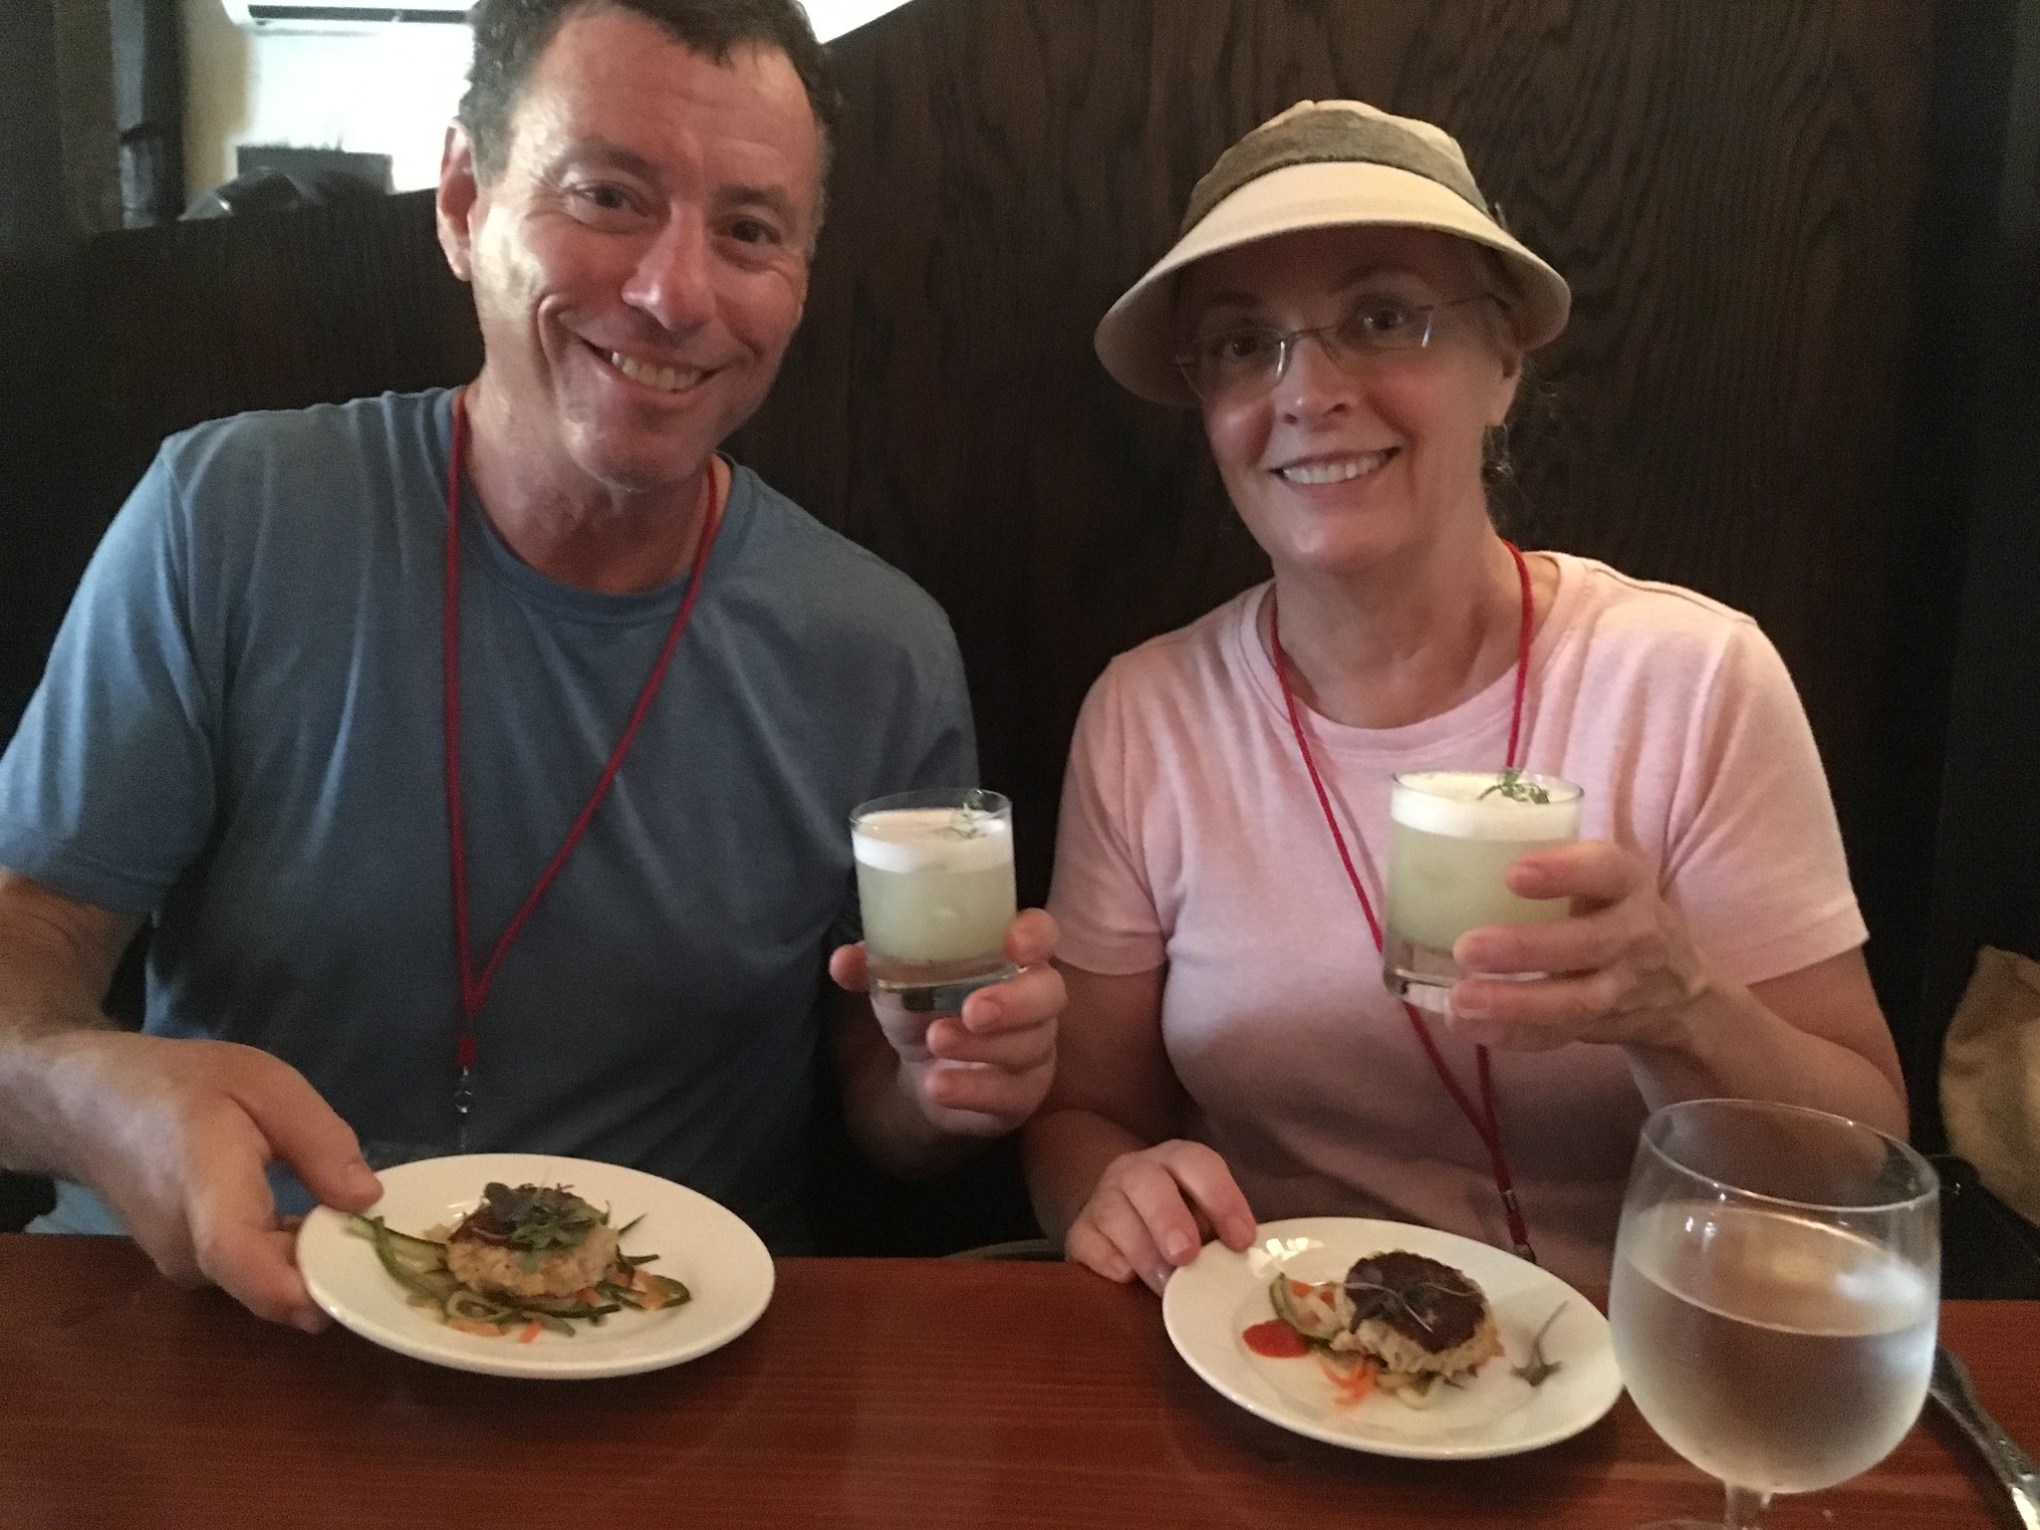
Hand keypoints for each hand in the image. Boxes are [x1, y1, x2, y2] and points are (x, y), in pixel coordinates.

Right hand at [44, 1031, 381, 1329]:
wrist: (91, 1105)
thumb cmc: (179, 1085)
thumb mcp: (266, 1085)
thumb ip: (320, 1142)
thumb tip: (368, 1200)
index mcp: (205, 1193)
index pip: (243, 1259)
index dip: (299, 1286)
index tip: (358, 1287)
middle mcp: (189, 1249)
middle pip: (271, 1283)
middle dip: (334, 1270)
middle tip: (394, 1237)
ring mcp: (184, 1266)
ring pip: (265, 1281)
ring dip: (313, 1260)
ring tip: (358, 1219)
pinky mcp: (188, 1267)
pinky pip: (250, 1272)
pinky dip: (288, 1254)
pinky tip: (317, 1221)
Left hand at [829, 908, 1062, 1137]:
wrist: (922, 1077)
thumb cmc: (925, 1009)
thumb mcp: (898, 983)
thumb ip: (875, 965)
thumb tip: (843, 961)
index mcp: (1009, 957)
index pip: (1041, 935)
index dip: (1034, 936)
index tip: (1013, 942)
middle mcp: (1034, 1000)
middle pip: (1048, 993)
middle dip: (1013, 1001)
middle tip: (972, 1009)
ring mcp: (1034, 1049)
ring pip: (1028, 1046)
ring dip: (980, 1045)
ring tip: (936, 1040)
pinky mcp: (1022, 1095)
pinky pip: (1009, 1094)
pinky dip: (972, 1089)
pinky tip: (939, 1086)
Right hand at [1065, 1140, 1255, 1294]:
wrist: (1120, 1221)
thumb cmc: (1179, 1224)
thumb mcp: (1204, 1219)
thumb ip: (1221, 1236)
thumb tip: (1244, 1270)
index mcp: (1177, 1161)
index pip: (1199, 1164)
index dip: (1222, 1198)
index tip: (1241, 1240)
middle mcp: (1136, 1172)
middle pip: (1148, 1183)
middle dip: (1168, 1218)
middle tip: (1186, 1256)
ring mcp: (1103, 1200)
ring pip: (1114, 1214)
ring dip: (1143, 1252)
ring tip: (1166, 1284)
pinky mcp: (1079, 1233)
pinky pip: (1088, 1244)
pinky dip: (1110, 1262)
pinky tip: (1128, 1279)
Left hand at [1447, 839, 1708, 1049]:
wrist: (1678, 990)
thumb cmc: (1614, 912)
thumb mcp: (1604, 879)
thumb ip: (1553, 866)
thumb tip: (1449, 853)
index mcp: (1629, 884)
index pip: (1607, 870)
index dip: (1565, 871)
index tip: (1513, 874)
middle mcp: (1636, 936)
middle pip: (1588, 944)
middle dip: (1525, 949)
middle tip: (1466, 948)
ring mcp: (1623, 989)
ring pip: (1574, 1001)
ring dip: (1513, 1003)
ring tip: (1460, 999)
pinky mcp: (1603, 1027)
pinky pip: (1558, 1036)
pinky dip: (1511, 1034)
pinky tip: (1466, 1026)